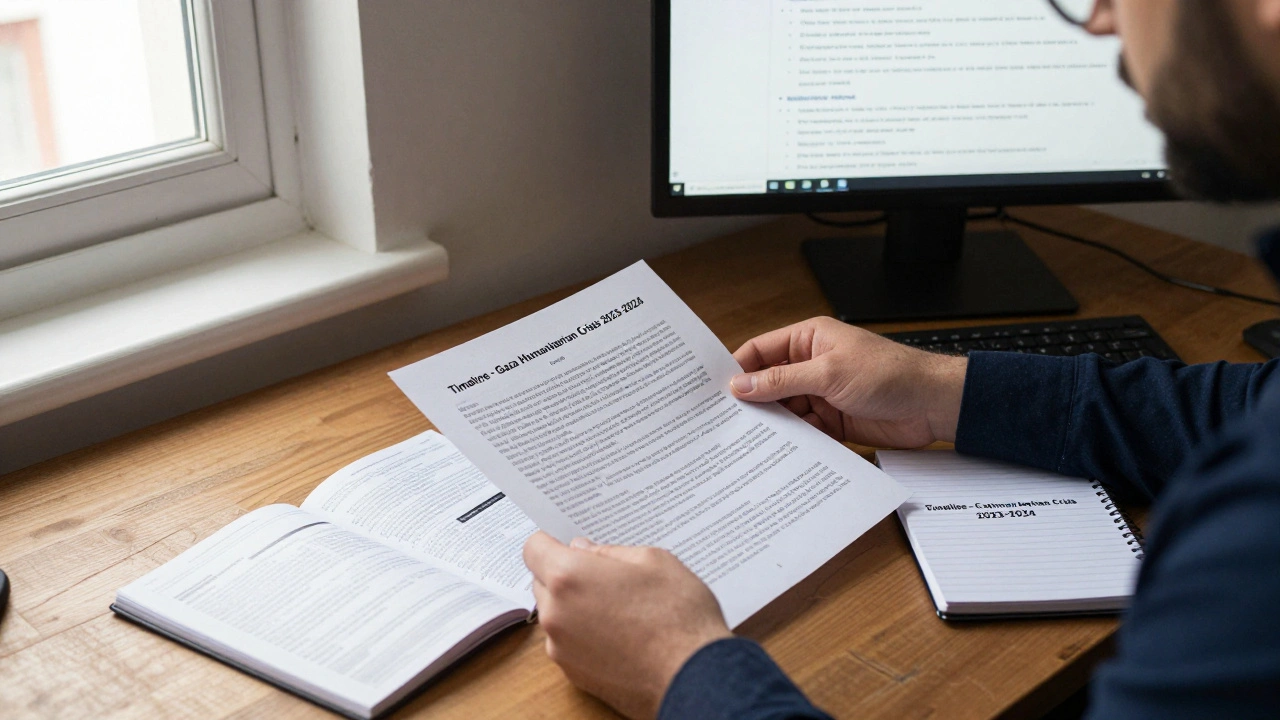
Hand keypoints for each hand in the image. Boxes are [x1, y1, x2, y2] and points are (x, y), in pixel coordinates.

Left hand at [522, 532, 731, 718]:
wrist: (693, 677)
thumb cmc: (679, 617)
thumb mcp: (654, 561)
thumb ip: (610, 552)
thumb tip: (586, 551)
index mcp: (569, 578)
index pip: (534, 548)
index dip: (551, 541)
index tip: (569, 544)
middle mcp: (556, 615)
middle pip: (542, 582)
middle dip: (565, 575)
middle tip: (603, 575)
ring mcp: (562, 649)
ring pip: (555, 615)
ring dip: (574, 607)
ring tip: (618, 608)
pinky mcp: (574, 675)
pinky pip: (568, 643)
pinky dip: (584, 635)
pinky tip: (619, 634)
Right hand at [731, 316, 967, 446]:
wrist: (932, 405)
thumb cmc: (890, 374)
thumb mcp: (828, 373)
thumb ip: (782, 381)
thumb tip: (742, 385)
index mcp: (809, 339)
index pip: (762, 350)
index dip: (738, 367)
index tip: (715, 389)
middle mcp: (812, 365)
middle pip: (769, 383)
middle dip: (751, 401)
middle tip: (724, 421)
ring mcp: (822, 394)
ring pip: (785, 410)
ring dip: (771, 424)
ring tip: (746, 441)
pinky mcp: (833, 421)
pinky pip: (804, 430)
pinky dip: (792, 440)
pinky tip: (777, 452)